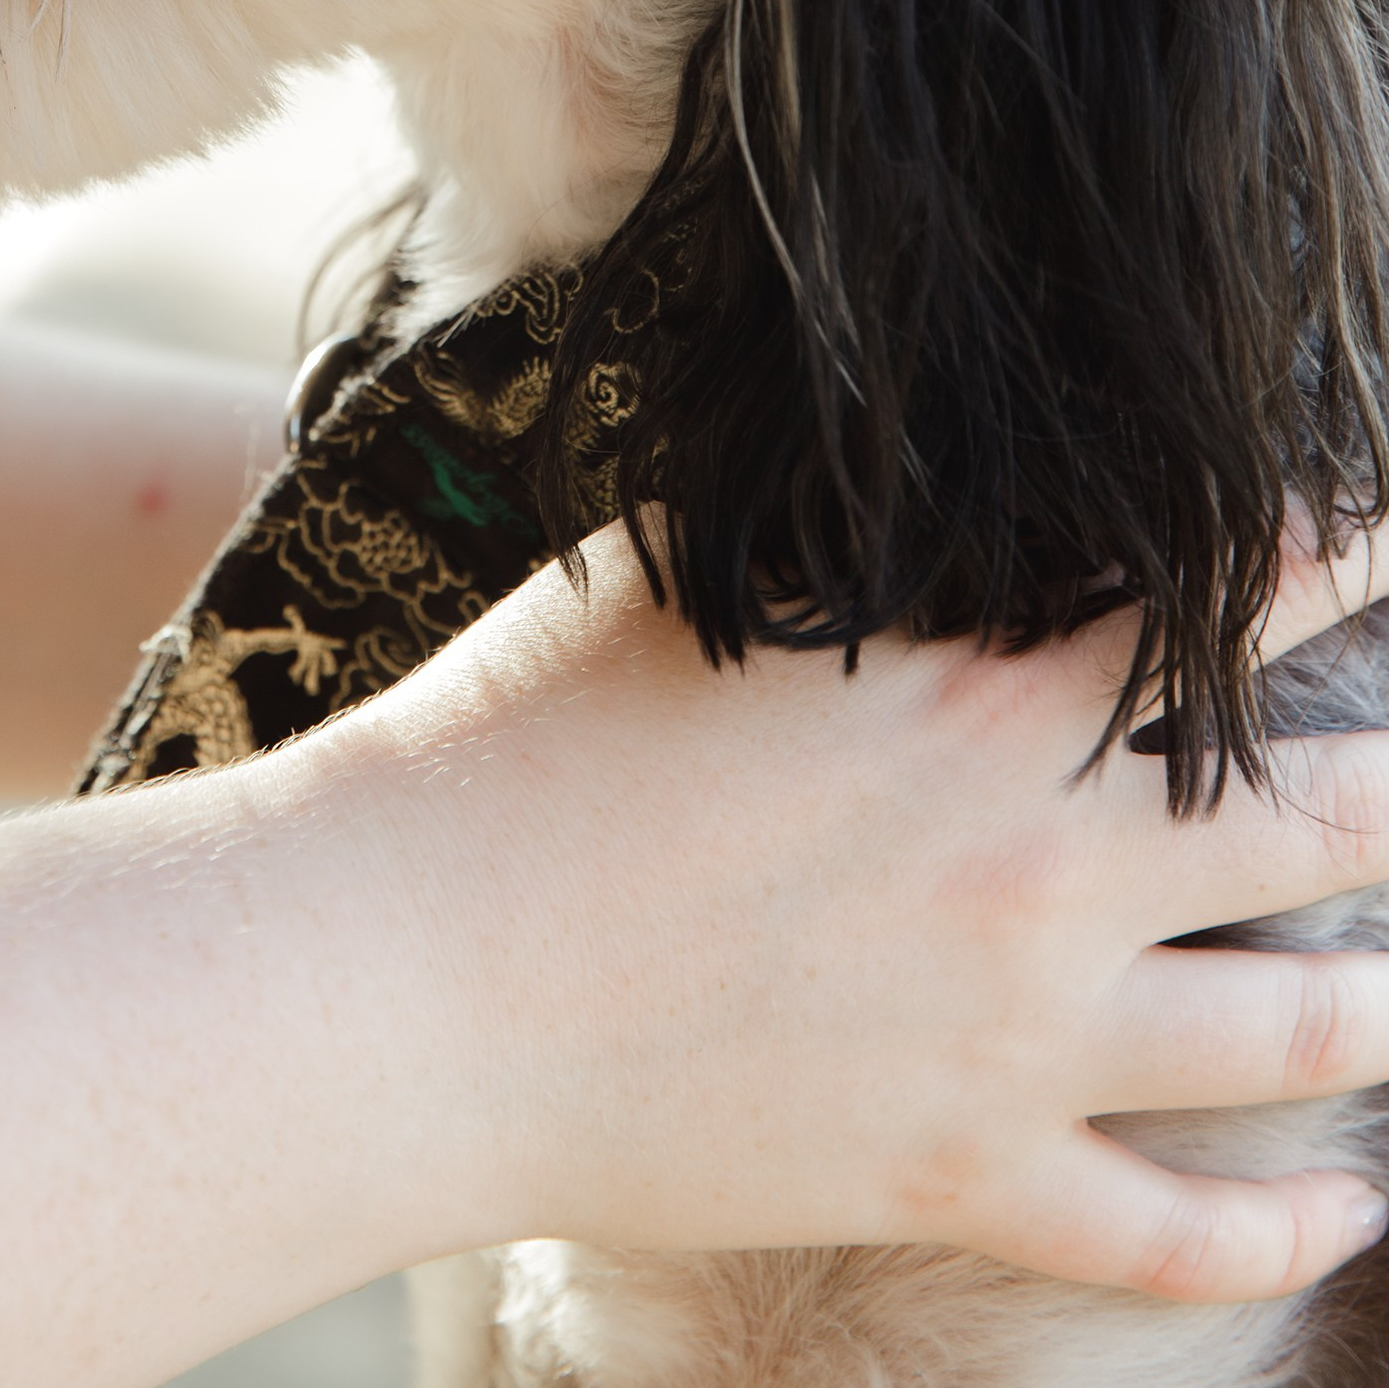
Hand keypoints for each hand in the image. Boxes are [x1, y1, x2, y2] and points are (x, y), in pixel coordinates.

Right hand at [0, 522, 1388, 1387]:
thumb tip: (905, 479)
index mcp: (978, 694)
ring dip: (1374, 1001)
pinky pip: (1175, 1231)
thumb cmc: (527, 742)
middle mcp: (1040, 866)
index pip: (1228, 603)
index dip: (1335, 553)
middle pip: (1318, 820)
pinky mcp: (957, 1178)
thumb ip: (838, 546)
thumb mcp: (691, 580)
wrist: (418, 973)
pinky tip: (1336, 1209)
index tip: (1382, 529)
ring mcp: (1016, 1043)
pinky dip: (1279, 1228)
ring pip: (1297, 1032)